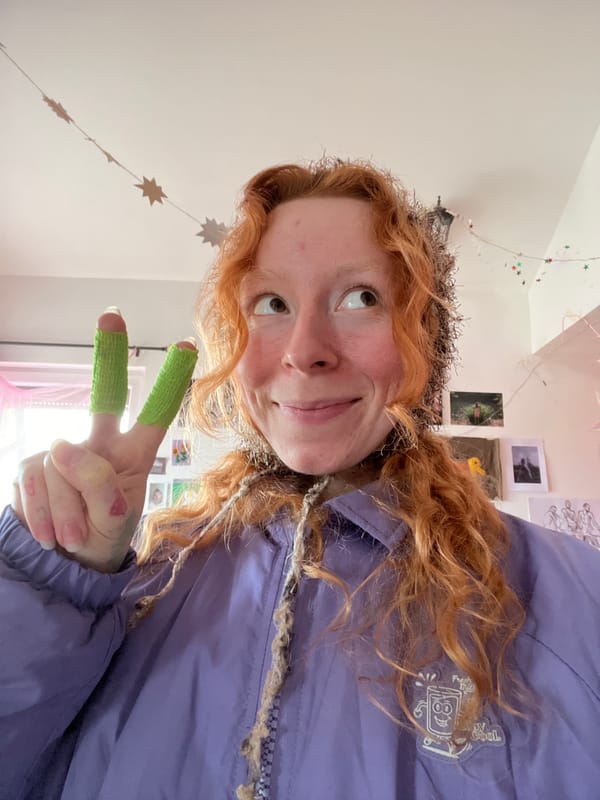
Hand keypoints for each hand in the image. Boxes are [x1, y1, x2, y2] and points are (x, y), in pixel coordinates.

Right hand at [11, 310, 197, 572]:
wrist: (64, 565)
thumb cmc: (101, 539)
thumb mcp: (113, 521)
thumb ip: (97, 484)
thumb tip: (61, 446)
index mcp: (134, 456)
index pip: (155, 415)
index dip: (169, 383)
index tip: (186, 347)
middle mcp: (101, 445)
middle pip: (106, 395)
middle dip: (109, 355)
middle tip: (112, 315)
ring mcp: (63, 452)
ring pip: (64, 465)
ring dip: (67, 511)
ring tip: (72, 537)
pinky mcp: (32, 465)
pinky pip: (34, 478)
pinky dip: (41, 512)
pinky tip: (49, 532)